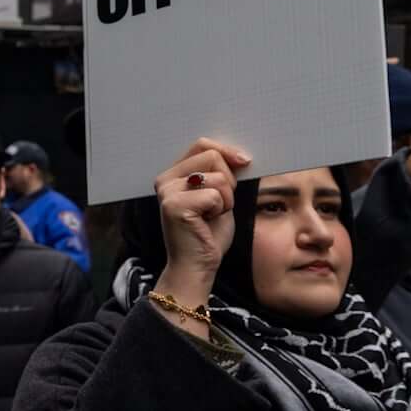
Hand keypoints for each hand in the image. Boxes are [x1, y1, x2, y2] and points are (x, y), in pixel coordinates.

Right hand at [152, 138, 251, 318]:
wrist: (197, 266)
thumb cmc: (208, 234)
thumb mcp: (218, 196)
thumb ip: (220, 175)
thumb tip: (240, 156)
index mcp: (173, 174)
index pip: (202, 145)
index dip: (227, 151)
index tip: (244, 162)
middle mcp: (165, 179)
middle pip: (212, 156)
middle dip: (228, 181)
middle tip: (218, 204)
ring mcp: (168, 192)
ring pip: (218, 177)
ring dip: (226, 199)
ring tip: (211, 215)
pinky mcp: (175, 205)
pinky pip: (215, 195)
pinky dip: (221, 210)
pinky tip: (207, 222)